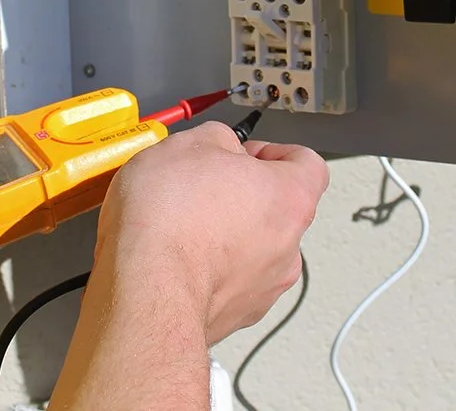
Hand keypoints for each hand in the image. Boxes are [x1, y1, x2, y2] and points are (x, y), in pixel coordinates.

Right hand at [95, 121, 328, 343]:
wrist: (147, 289)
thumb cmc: (171, 219)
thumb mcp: (189, 144)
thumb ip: (220, 140)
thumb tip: (220, 150)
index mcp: (289, 198)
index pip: (309, 165)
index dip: (276, 153)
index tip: (245, 154)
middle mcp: (288, 247)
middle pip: (277, 209)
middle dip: (242, 194)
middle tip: (201, 186)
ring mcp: (264, 287)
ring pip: (253, 248)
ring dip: (225, 234)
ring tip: (181, 224)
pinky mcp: (236, 315)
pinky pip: (229, 279)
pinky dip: (209, 266)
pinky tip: (175, 256)